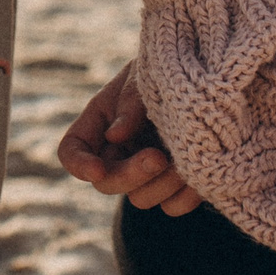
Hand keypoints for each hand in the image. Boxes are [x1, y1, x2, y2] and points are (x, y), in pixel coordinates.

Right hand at [57, 61, 200, 215]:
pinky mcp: (173, 185)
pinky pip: (173, 205)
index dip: (79, 165)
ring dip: (163, 184)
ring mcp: (144, 172)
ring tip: (189, 156)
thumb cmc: (166, 69)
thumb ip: (130, 101)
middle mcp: (116, 152)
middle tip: (159, 158)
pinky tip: (202, 169)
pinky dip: (186, 194)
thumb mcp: (144, 75)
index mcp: (99, 123)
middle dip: (131, 174)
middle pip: (106, 183)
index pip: (71, 151)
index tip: (97, 170)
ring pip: (141, 199)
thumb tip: (115, 136)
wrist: (203, 79)